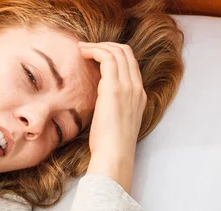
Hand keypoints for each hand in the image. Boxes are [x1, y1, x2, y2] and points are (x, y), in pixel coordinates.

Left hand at [79, 42, 146, 191]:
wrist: (115, 155)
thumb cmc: (111, 145)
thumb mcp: (116, 122)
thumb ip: (113, 106)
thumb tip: (101, 100)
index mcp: (139, 96)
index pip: (131, 64)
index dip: (113, 55)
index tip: (96, 56)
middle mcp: (137, 88)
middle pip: (126, 53)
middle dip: (106, 46)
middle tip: (87, 48)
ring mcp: (128, 87)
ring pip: (117, 51)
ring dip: (98, 46)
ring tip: (82, 49)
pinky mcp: (114, 89)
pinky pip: (107, 58)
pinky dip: (94, 51)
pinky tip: (83, 54)